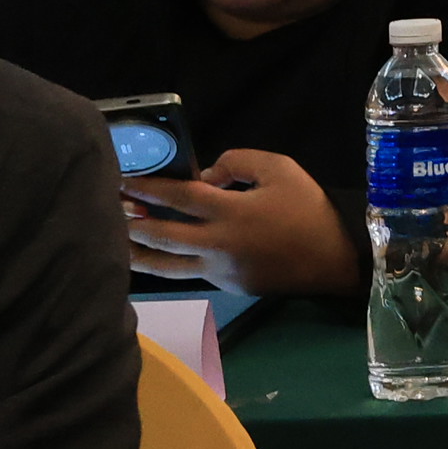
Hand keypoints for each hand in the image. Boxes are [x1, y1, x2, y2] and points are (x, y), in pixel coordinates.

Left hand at [126, 148, 362, 295]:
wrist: (335, 257)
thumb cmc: (308, 208)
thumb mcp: (281, 169)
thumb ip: (238, 162)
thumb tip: (205, 177)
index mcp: (233, 212)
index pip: (178, 197)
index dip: (147, 187)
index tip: (123, 180)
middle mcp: (218, 244)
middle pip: (161, 235)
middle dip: (132, 221)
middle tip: (112, 209)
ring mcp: (219, 270)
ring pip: (165, 265)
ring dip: (136, 252)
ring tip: (118, 240)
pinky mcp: (225, 286)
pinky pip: (189, 273)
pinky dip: (167, 262)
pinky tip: (155, 254)